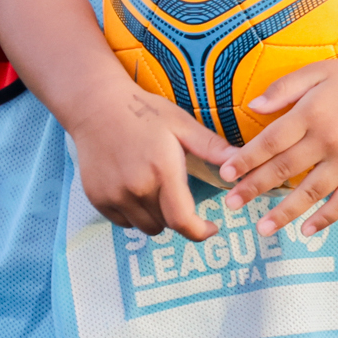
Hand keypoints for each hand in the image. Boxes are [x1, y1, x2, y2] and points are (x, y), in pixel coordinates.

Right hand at [71, 83, 235, 241]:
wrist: (95, 105)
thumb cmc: (143, 111)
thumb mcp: (181, 124)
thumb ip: (212, 147)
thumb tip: (242, 162)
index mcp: (162, 170)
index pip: (183, 220)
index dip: (200, 232)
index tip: (210, 227)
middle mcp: (137, 188)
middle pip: (166, 224)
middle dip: (179, 215)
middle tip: (177, 190)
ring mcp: (114, 195)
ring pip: (145, 226)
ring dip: (156, 216)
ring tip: (155, 188)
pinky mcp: (98, 198)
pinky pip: (123, 221)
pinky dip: (134, 213)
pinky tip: (134, 188)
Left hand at [217, 59, 337, 237]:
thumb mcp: (320, 71)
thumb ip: (284, 87)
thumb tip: (252, 107)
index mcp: (313, 112)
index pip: (271, 141)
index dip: (245, 159)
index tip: (224, 174)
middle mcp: (329, 139)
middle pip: (284, 169)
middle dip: (254, 188)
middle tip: (231, 204)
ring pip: (310, 192)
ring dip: (283, 213)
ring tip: (261, 228)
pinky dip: (324, 219)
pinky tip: (305, 231)